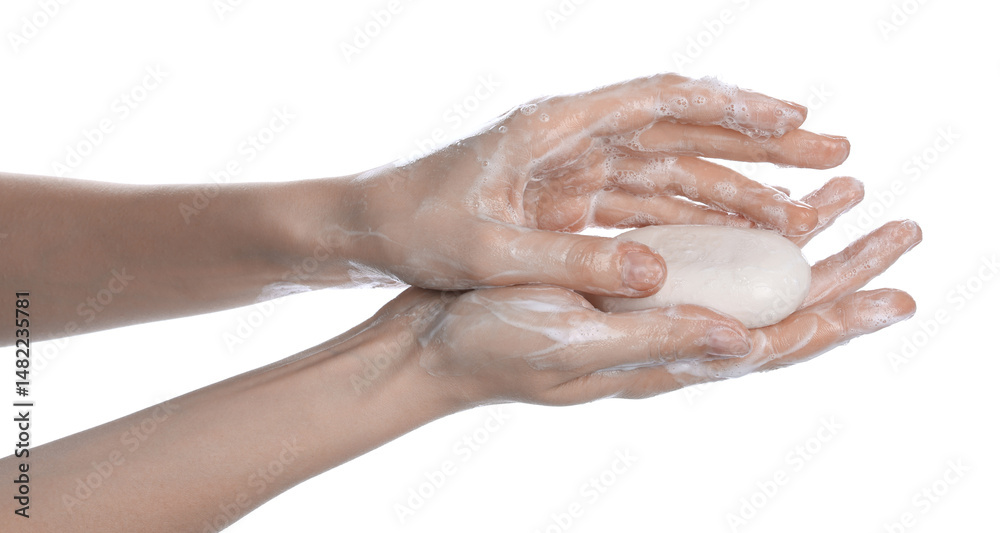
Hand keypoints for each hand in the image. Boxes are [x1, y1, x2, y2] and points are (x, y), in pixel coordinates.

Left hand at [337, 73, 850, 296]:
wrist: (372, 227)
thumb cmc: (419, 229)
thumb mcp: (488, 253)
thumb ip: (569, 260)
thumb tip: (657, 272)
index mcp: (553, 128)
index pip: (657, 101)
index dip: (729, 108)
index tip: (791, 120)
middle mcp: (574, 137)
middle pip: (684, 127)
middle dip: (759, 139)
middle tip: (833, 148)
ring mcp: (577, 166)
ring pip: (675, 166)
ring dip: (739, 182)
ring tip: (809, 201)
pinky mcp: (573, 197)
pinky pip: (649, 202)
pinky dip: (697, 216)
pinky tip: (740, 234)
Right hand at [382, 177, 918, 406]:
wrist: (435, 344)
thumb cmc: (494, 345)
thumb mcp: (579, 342)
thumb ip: (664, 341)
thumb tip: (753, 343)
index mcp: (667, 359)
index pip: (778, 343)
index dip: (843, 317)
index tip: (901, 294)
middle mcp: (671, 340)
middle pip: (780, 309)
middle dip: (844, 269)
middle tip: (902, 229)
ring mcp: (649, 315)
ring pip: (746, 281)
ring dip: (800, 244)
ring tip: (843, 202)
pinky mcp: (623, 291)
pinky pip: (701, 265)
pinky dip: (740, 235)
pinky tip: (757, 215)